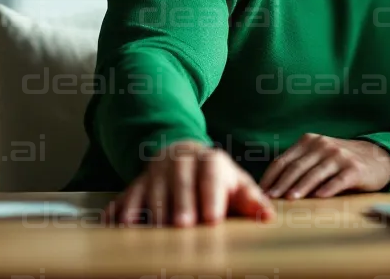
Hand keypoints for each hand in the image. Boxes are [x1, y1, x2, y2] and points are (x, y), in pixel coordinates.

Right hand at [104, 140, 274, 226]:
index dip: (212, 197)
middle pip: (180, 184)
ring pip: (152, 192)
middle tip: (183, 226)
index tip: (213, 219)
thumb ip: (252, 200)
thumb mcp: (237, 183)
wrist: (181, 156)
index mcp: (210, 161)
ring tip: (156, 234)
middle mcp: (180, 162)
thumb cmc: (215, 178)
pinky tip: (120, 228)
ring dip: (153, 213)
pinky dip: (121, 213)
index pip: (212, 177)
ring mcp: (155, 173)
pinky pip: (125, 199)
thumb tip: (269, 217)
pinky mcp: (134, 185)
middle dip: (181, 205)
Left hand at [260, 134, 389, 198]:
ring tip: (290, 199)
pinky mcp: (354, 168)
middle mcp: (323, 145)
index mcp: (309, 141)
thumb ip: (299, 165)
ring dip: (301, 187)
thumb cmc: (340, 162)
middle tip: (269, 199)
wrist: (377, 158)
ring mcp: (339, 155)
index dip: (270, 178)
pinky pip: (338, 180)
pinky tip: (319, 197)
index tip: (259, 193)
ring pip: (315, 173)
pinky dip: (328, 188)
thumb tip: (271, 189)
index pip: (283, 160)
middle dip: (281, 184)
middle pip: (296, 167)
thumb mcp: (318, 156)